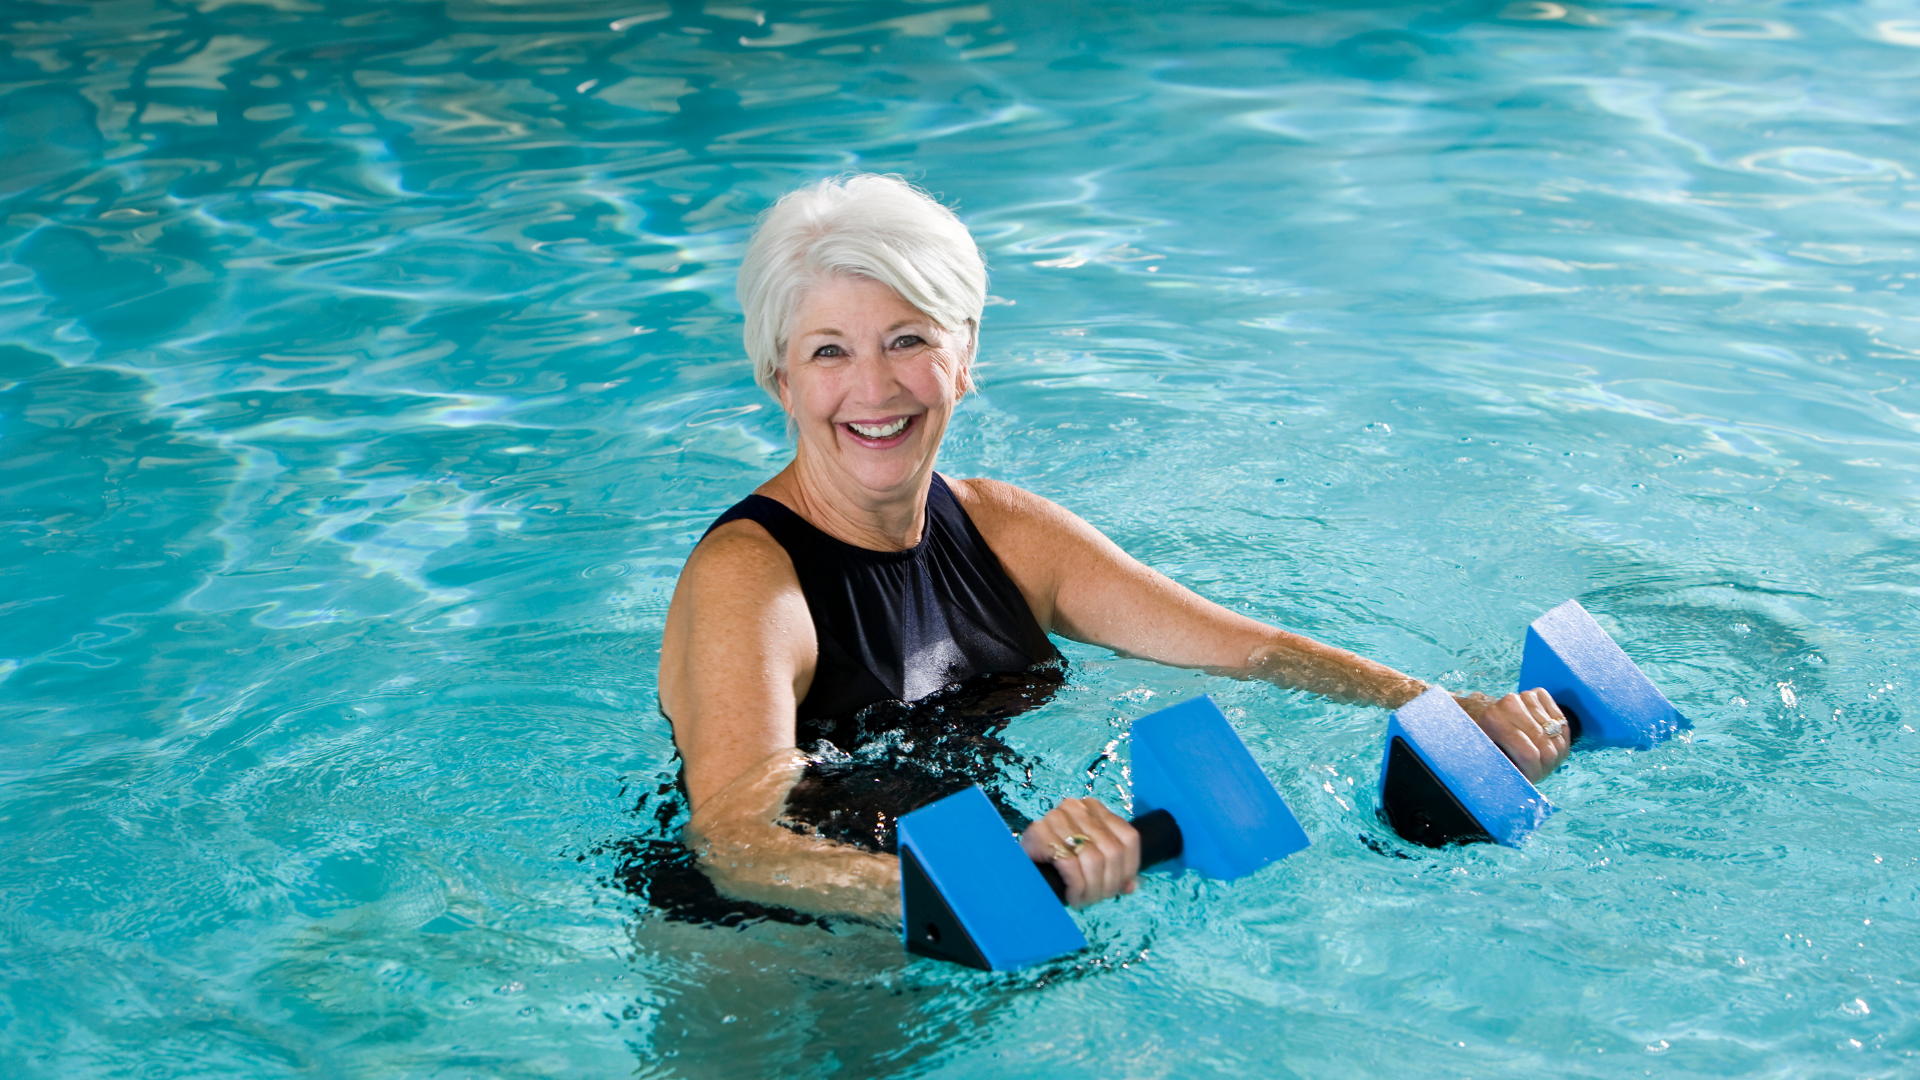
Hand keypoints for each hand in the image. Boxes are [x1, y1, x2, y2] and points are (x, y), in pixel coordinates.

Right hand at [1018, 797, 1140, 906]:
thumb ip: (1113, 868)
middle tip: (1095, 899)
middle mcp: (1077, 807)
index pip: (1128, 839)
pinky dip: (1076, 887)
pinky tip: (1072, 896)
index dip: (1129, 869)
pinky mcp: (1039, 833)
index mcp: (1095, 808)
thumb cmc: (1057, 862)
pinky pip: (1071, 866)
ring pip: (1094, 860)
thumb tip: (1134, 885)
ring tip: (1083, 900)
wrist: (1013, 862)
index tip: (1119, 888)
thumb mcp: (1089, 860)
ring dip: (1092, 889)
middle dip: (1107, 884)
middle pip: (1112, 852)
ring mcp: (1057, 817)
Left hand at [1454, 688, 1569, 783]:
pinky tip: (1549, 741)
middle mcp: (1510, 704)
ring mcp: (1526, 696)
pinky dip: (1560, 736)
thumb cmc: (1490, 744)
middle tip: (1540, 769)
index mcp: (1494, 720)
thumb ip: (1505, 767)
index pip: (1529, 754)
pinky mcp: (1539, 693)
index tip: (1532, 778)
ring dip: (1555, 751)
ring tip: (1543, 757)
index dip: (1536, 771)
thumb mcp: (1491, 757)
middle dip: (1547, 764)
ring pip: (1557, 735)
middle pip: (1547, 746)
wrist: (1487, 719)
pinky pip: (1562, 721)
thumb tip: (1521, 784)